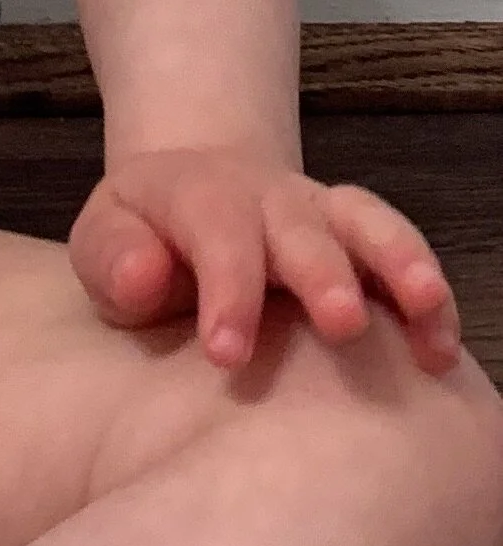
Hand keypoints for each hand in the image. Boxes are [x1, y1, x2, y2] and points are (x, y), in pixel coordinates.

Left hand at [70, 146, 462, 376]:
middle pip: (302, 228)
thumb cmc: (141, 240)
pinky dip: (428, 295)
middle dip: (324, 274)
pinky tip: (440, 346)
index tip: (227, 355)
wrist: (194, 189)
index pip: (217, 235)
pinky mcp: (360, 238)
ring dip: (401, 264)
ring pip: (368, 226)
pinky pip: (402, 252)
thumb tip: (143, 278)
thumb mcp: (104, 243)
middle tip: (342, 326)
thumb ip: (114, 260)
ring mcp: (322, 213)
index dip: (228, 292)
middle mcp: (270, 198)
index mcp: (198, 194)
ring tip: (425, 311)